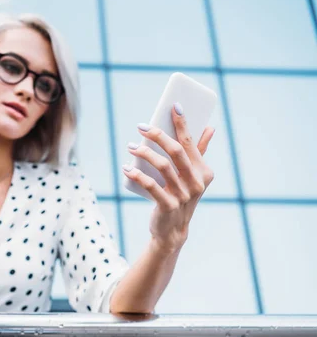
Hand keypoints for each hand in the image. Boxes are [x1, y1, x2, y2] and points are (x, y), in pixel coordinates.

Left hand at [122, 102, 214, 251]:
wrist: (172, 230)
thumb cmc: (181, 196)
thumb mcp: (192, 176)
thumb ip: (199, 152)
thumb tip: (210, 127)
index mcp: (203, 171)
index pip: (190, 142)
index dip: (183, 123)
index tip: (174, 106)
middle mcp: (196, 182)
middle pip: (176, 151)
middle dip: (158, 135)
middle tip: (142, 127)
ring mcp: (184, 195)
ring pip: (163, 167)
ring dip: (144, 153)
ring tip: (131, 147)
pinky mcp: (169, 206)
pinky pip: (151, 186)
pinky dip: (137, 175)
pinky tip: (127, 167)